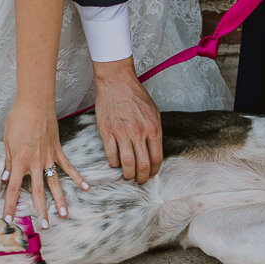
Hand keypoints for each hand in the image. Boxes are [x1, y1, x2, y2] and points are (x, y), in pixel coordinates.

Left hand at [2, 99, 87, 229]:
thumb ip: (8, 161)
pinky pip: (68, 166)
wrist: (34, 103)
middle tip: (45, 226)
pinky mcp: (58, 150)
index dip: (10, 205)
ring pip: (55, 183)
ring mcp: (48, 157)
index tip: (9, 219)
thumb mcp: (7, 140)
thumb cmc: (18, 119)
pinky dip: (77, 177)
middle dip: (40, 210)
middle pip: (38, 191)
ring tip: (64, 215)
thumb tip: (5, 178)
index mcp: (19, 161)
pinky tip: (86, 188)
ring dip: (60, 200)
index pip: (13, 188)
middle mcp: (35, 162)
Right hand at [92, 57, 161, 182]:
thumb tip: (154, 150)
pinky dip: (114, 163)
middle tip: (140, 180)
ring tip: (127, 176)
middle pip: (142, 165)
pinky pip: (111, 155)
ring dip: (128, 174)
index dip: (154, 171)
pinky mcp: (107, 132)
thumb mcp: (153, 113)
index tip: (151, 175)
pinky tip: (116, 162)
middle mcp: (139, 133)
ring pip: (126, 164)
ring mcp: (122, 133)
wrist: (117, 82)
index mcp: (153, 129)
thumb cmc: (136, 96)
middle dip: (142, 177)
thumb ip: (154, 132)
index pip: (156, 158)